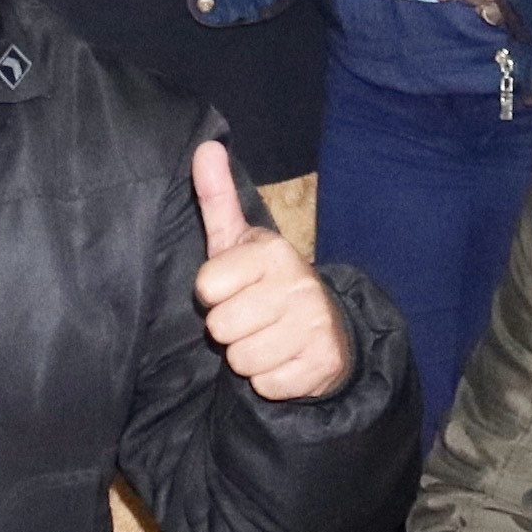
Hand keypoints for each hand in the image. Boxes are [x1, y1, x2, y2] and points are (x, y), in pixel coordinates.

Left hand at [188, 141, 352, 402]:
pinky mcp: (322, 364)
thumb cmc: (265, 283)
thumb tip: (205, 146)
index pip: (206, 286)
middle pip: (220, 328)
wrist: (326, 329)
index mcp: (272, 252)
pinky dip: (270, 380)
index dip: (212, 294)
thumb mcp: (239, 240)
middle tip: (251, 317)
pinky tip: (284, 359)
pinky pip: (266, 385)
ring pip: (242, 360)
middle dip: (229, 329)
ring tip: (266, 337)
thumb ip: (217, 197)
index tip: (231, 288)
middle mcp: (298, 286)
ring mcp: (314, 326)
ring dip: (248, 356)